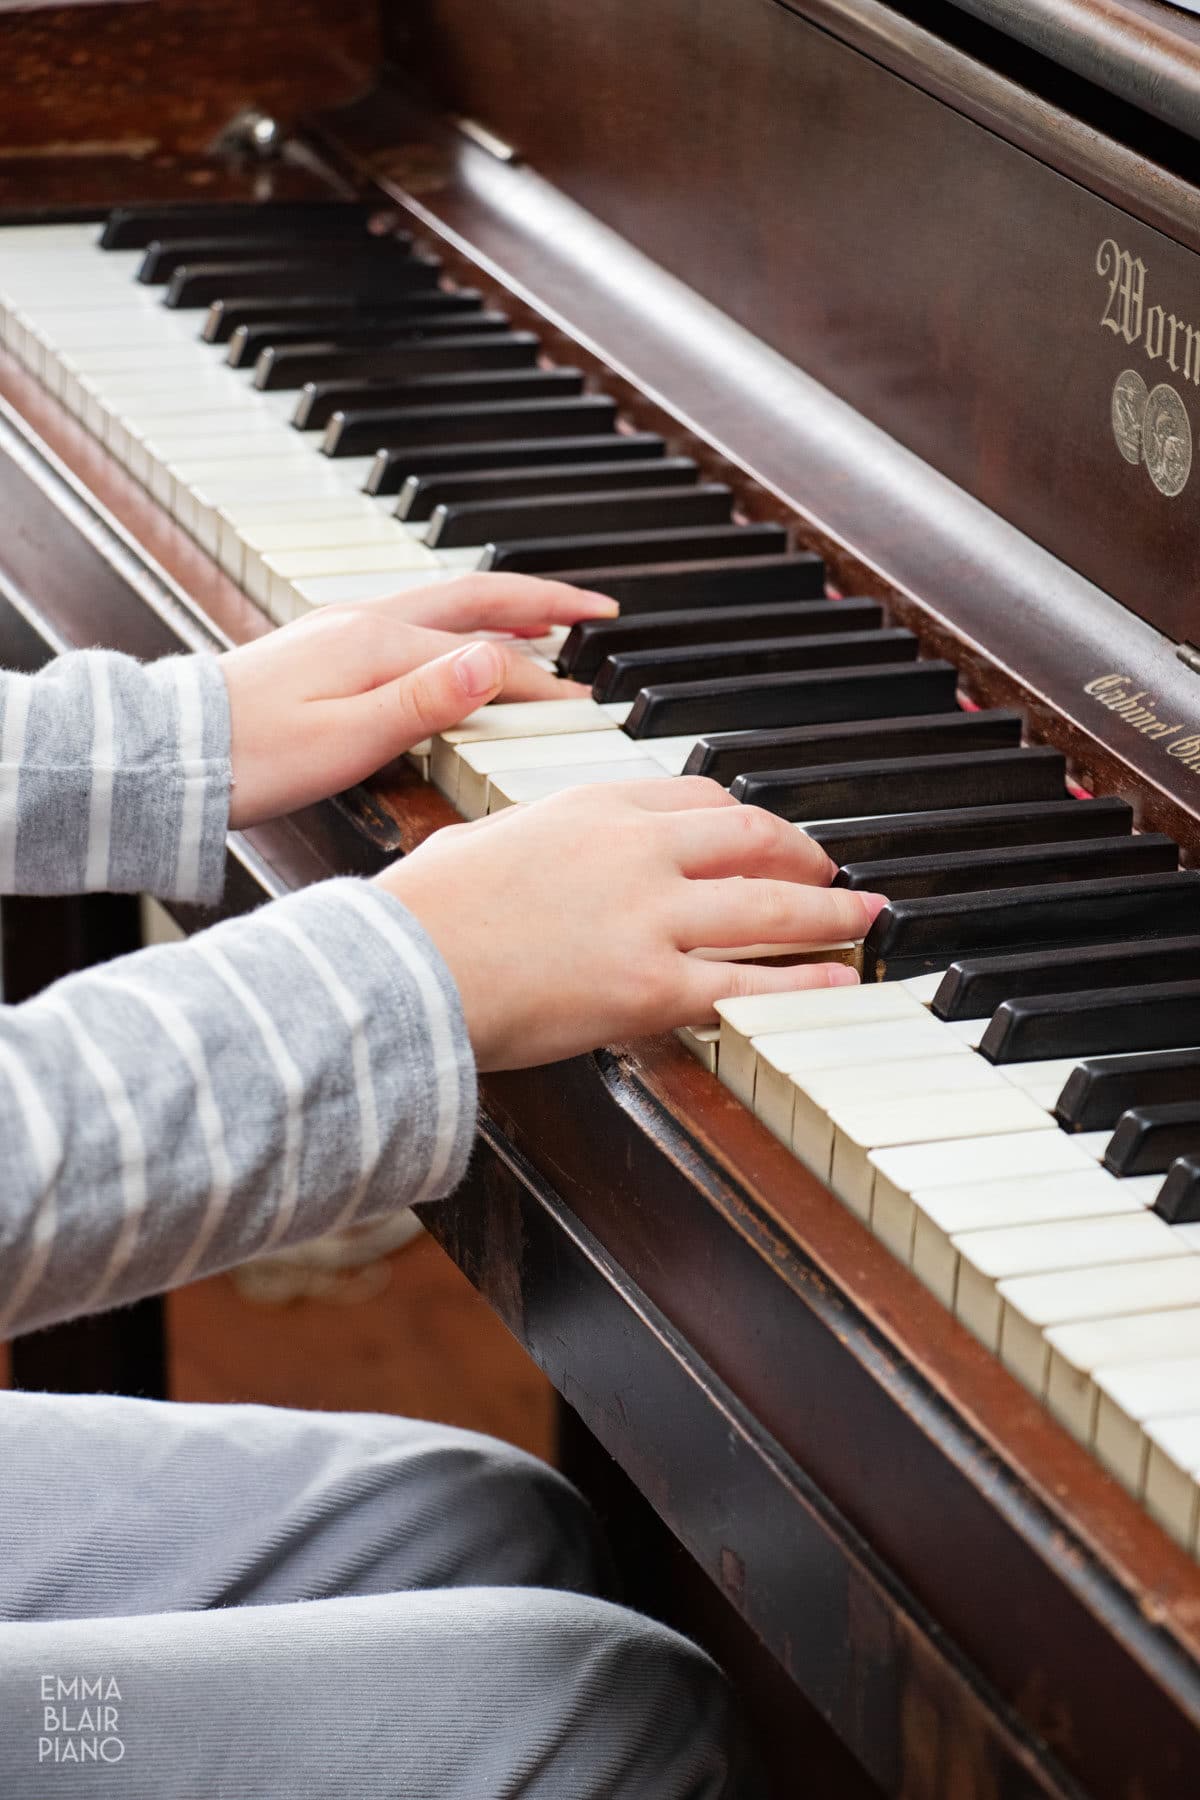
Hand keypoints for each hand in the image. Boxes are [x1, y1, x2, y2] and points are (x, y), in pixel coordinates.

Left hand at [220, 575, 615, 827]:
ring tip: (545, 617)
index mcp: (377, 644)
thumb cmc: (252, 760)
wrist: (170, 755)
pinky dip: (458, 623)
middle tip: (596, 607)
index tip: (585, 700)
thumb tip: (497, 659)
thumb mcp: (349, 740)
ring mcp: (340, 631)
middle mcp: (362, 623)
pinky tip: (460, 643)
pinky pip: (414, 622)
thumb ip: (428, 700)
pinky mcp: (323, 650)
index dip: (542, 680)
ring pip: (443, 606)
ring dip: (501, 607)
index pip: (485, 658)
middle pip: (473, 598)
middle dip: (541, 599)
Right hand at [377, 780, 886, 1070]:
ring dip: (829, 913)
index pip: (696, 797)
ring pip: (768, 907)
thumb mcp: (479, 844)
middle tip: (835, 872)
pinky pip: (749, 982)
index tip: (765, 836)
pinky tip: (839, 980)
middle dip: (805, 855)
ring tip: (865, 921)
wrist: (402, 968)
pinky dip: (805, 981)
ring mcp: (650, 916)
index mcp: (591, 807)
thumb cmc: (422, 914)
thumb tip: (520, 856)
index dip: (745, 818)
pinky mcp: (652, 985)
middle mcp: (634, 850)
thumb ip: (527, 844)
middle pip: (750, 839)